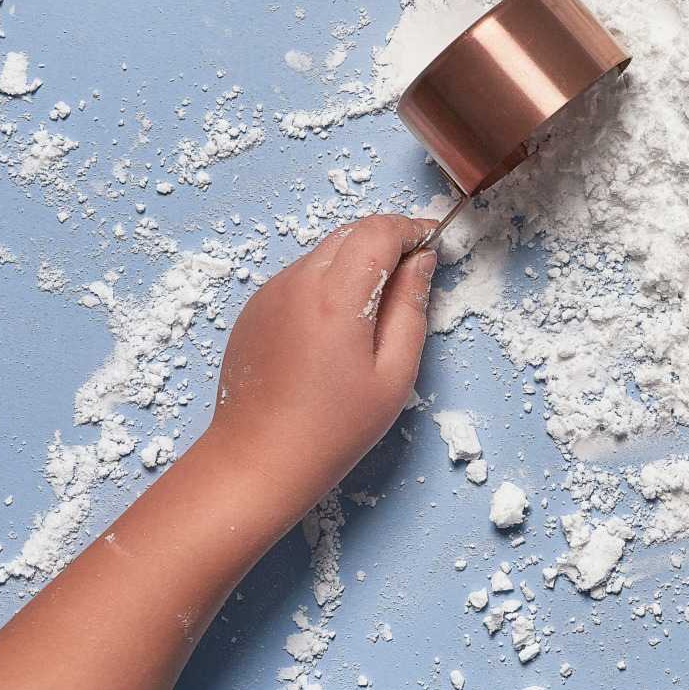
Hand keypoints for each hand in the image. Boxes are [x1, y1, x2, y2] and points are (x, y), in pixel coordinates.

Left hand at [202, 214, 437, 514]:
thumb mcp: (394, 372)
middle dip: (386, 241)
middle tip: (413, 273)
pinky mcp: (255, 309)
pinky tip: (338, 326)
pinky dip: (327, 283)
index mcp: (336, 297)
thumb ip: (411, 307)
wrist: (257, 460)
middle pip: (350, 232)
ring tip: (375, 309)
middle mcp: (297, 284)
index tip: (433, 242)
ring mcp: (270, 294)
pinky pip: (299, 277)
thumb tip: (421, 262)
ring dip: (356, 262)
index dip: (412, 229)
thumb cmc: (331, 428)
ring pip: (324, 253)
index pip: (379, 230)